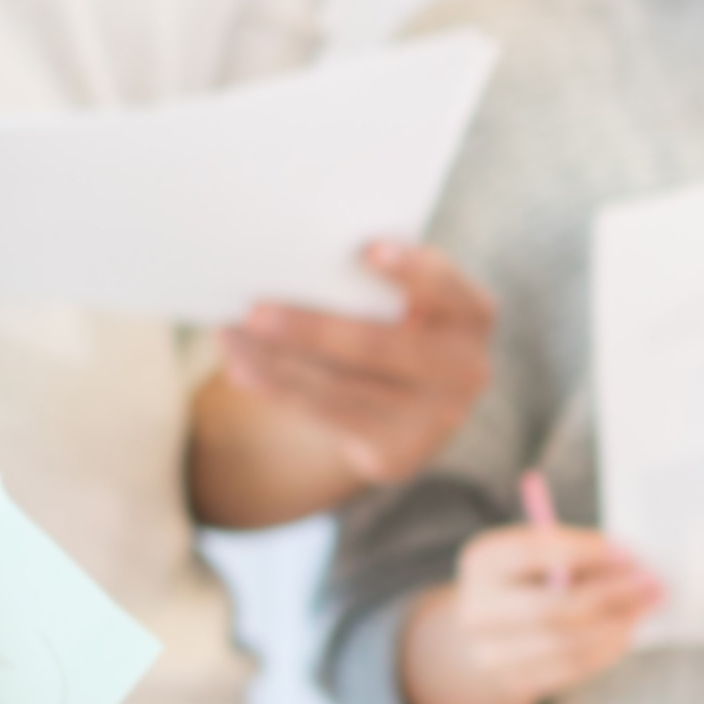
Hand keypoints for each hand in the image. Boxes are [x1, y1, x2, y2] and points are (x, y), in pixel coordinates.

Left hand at [215, 242, 500, 496]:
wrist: (411, 404)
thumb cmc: (394, 321)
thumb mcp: (404, 298)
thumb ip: (370, 280)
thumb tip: (293, 259)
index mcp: (472, 314)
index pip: (447, 287)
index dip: (411, 269)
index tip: (366, 248)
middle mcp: (465, 370)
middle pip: (380, 347)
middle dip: (313, 329)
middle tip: (256, 311)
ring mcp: (434, 420)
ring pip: (342, 388)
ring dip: (277, 362)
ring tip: (231, 336)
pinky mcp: (394, 454)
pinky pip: (327, 417)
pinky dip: (278, 389)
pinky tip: (243, 367)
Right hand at [393, 474, 659, 703]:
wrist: (491, 629)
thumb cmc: (529, 579)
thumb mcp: (543, 554)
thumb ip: (579, 554)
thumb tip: (631, 566)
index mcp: (483, 561)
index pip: (534, 553)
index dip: (585, 552)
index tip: (628, 554)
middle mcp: (477, 609)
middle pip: (552, 608)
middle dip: (611, 595)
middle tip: (650, 585)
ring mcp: (491, 653)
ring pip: (566, 644)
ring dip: (616, 626)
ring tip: (645, 607)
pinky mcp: (513, 682)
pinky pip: (570, 669)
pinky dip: (606, 650)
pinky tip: (625, 631)